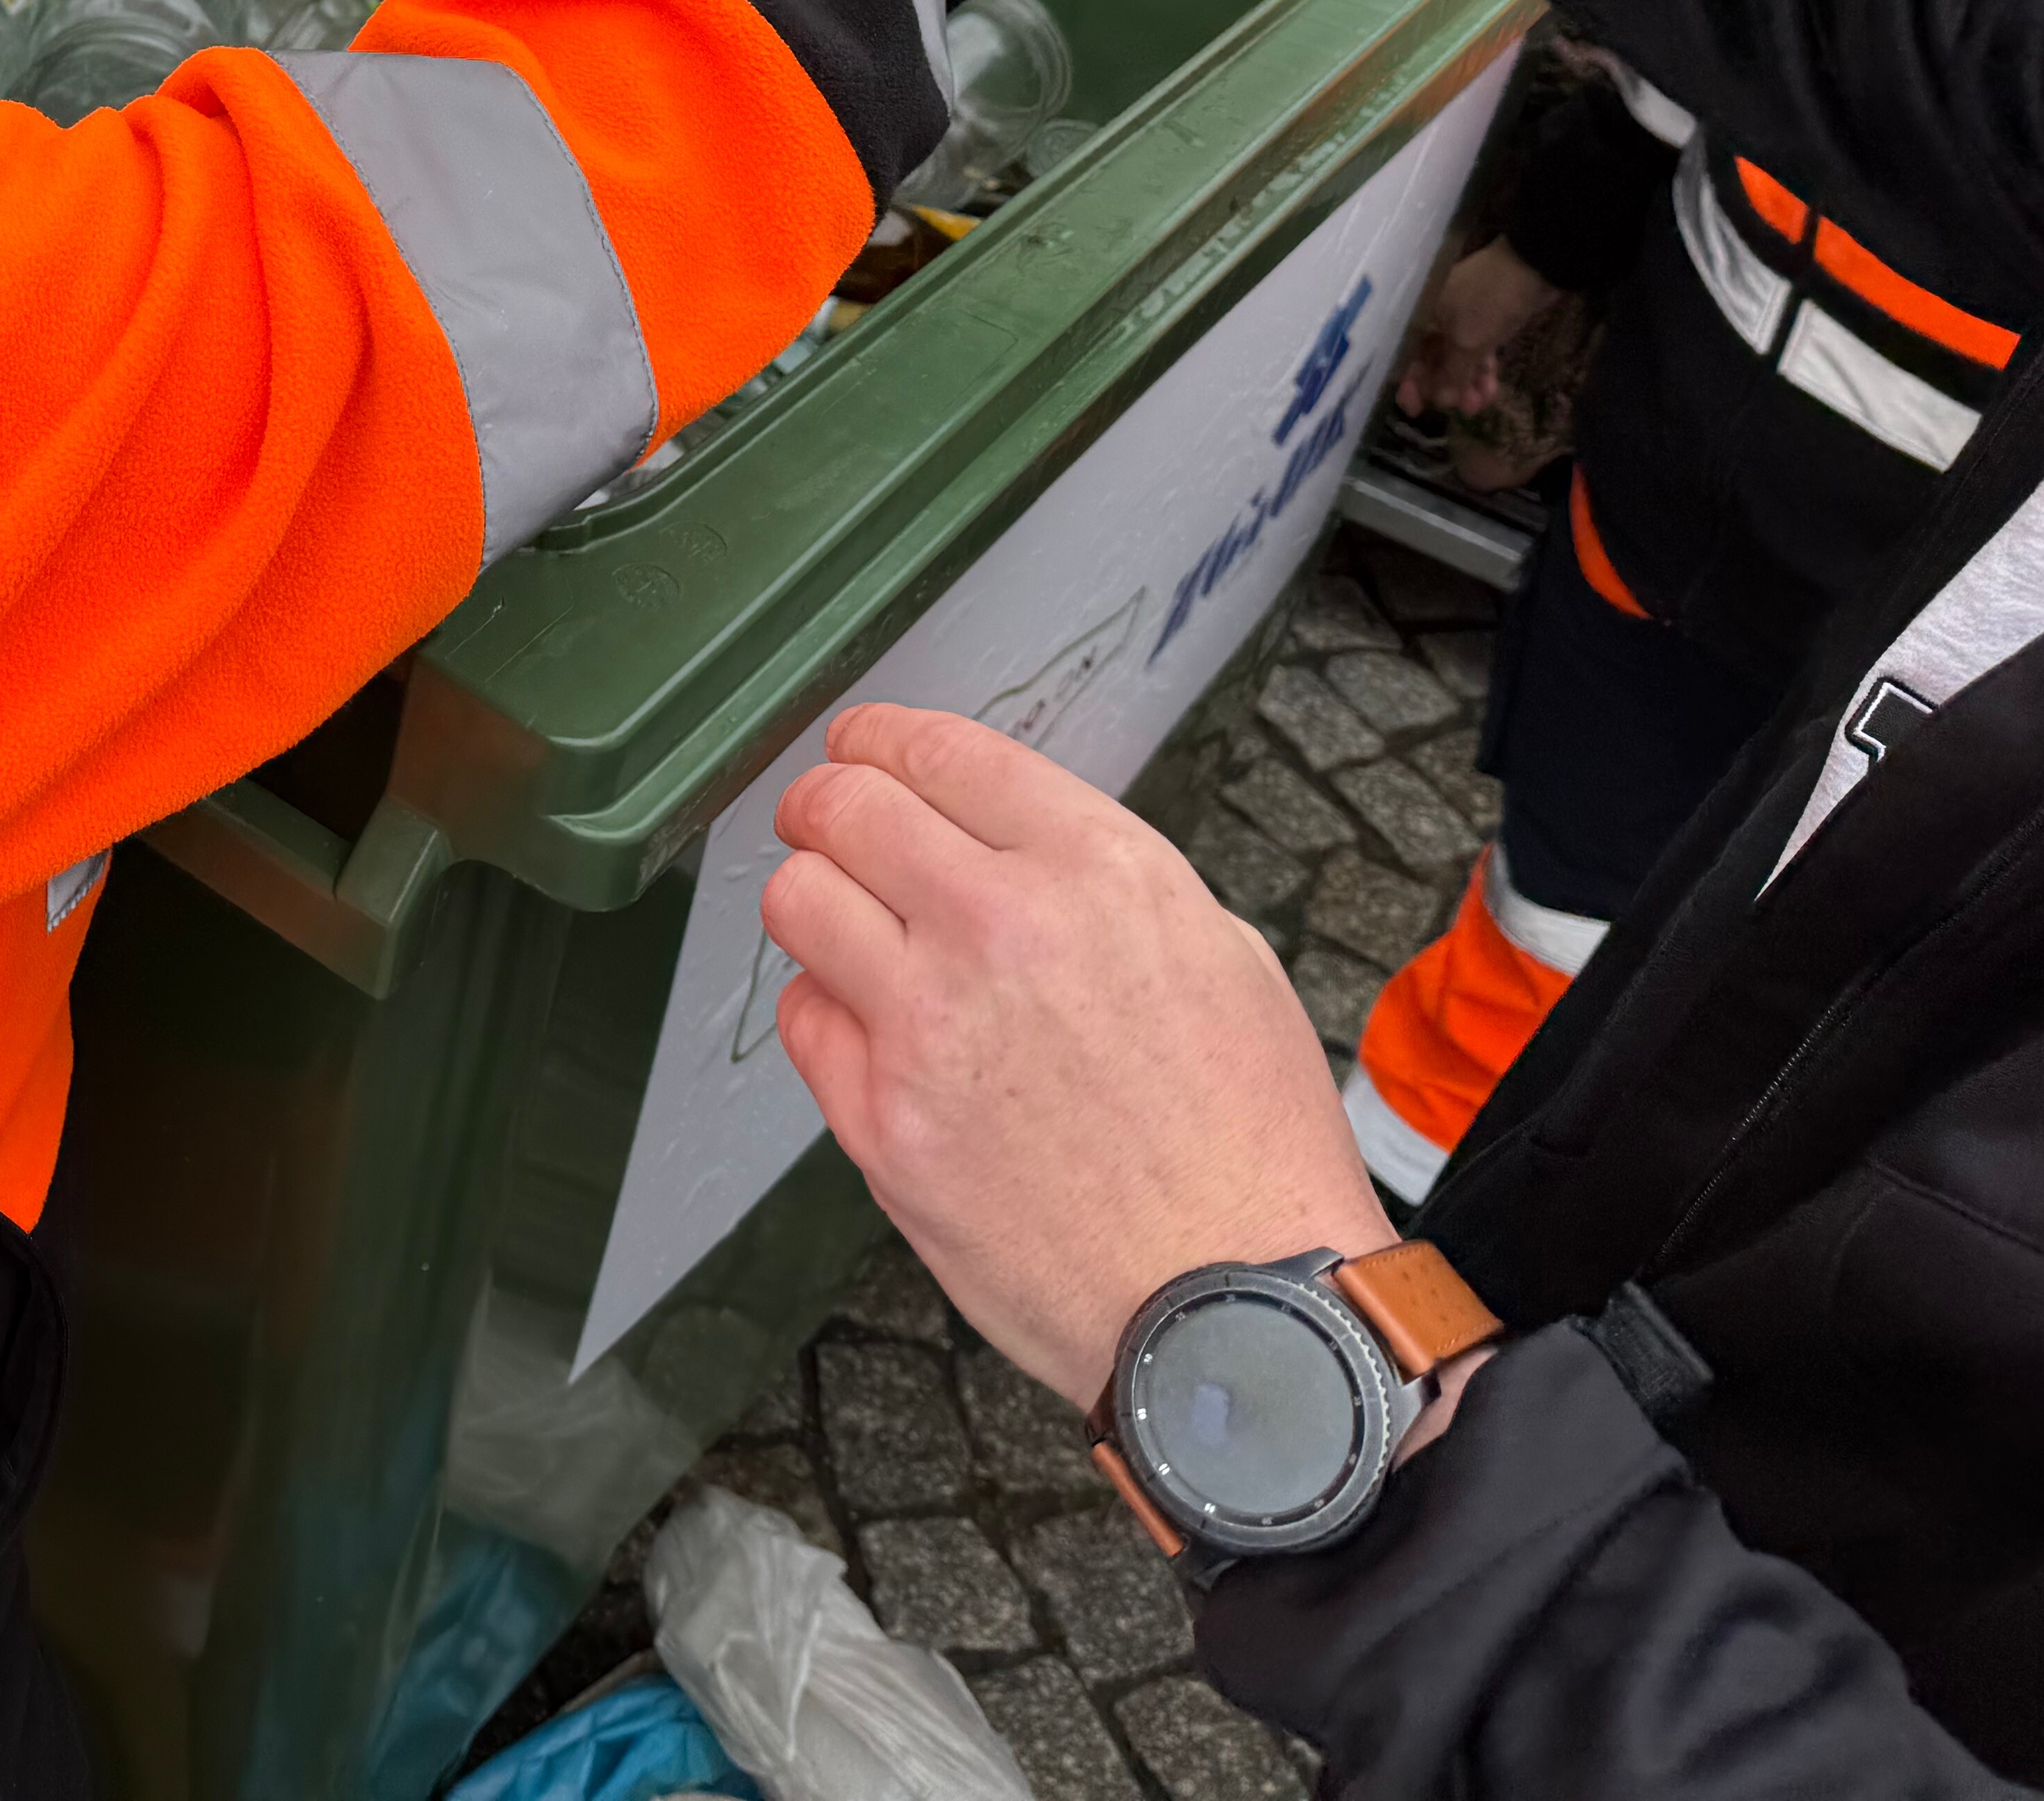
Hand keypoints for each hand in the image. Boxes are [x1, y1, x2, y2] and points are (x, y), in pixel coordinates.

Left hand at [761, 705, 1390, 1407]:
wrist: (1239, 1305)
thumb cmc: (1247, 1144)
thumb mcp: (1220, 956)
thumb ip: (1099, 886)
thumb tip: (1007, 851)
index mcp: (1098, 870)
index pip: (941, 752)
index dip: (880, 737)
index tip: (858, 745)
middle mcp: (1001, 927)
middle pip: (844, 806)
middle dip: (823, 802)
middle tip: (821, 819)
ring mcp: (928, 1025)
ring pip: (796, 899)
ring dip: (812, 898)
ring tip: (841, 923)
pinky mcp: (881, 1121)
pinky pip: (800, 1020)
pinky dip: (822, 1011)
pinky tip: (868, 1030)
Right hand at [1398, 238, 1561, 418]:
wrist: (1534, 267)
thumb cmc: (1490, 301)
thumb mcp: (1468, 342)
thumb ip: (1451, 374)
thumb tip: (1440, 401)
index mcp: (1421, 316)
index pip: (1405, 356)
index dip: (1410, 385)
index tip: (1418, 410)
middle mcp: (1433, 319)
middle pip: (1431, 361)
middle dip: (1446, 388)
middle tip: (1462, 409)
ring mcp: (1459, 319)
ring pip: (1456, 359)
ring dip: (1466, 383)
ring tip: (1481, 404)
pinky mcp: (1482, 322)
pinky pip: (1474, 352)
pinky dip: (1481, 370)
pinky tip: (1491, 389)